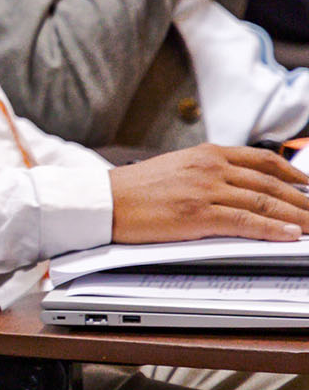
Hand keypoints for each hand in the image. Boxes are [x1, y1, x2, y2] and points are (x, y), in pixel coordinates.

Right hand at [108, 144, 308, 243]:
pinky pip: (245, 222)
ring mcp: (204, 190)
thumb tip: (239, 187)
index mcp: (206, 153)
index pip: (263, 161)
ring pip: (264, 203)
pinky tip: (290, 235)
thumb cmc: (134, 189)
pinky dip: (272, 229)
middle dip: (304, 201)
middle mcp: (209, 167)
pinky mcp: (197, 214)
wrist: (102, 200)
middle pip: (271, 184)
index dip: (294, 173)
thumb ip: (208, 173)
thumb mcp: (176, 168)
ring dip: (298, 217)